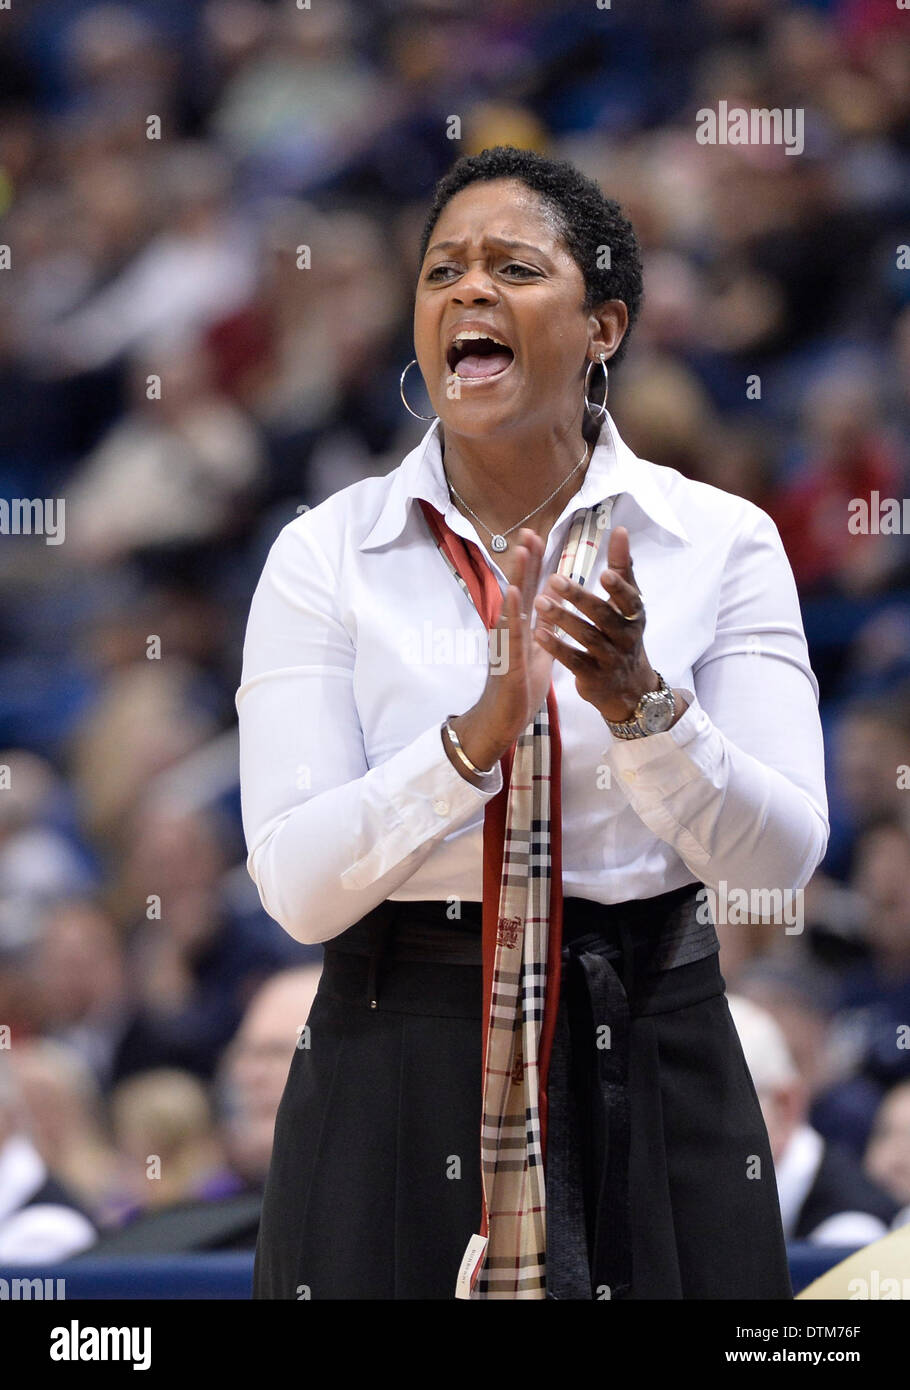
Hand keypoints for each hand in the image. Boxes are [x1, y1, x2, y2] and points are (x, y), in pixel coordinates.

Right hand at [449, 528, 555, 770]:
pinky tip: (515, 592)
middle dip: (525, 560)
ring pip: (513, 605)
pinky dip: (513, 610)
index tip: (536, 536)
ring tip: (522, 550)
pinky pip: (512, 632)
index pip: (529, 589)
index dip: (533, 563)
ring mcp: (507, 643)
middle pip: (519, 588)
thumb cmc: (518, 690)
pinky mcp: (508, 659)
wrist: (501, 721)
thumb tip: (554, 606)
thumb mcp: (538, 655)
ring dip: (517, 576)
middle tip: (529, 530)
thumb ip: (544, 630)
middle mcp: (511, 630)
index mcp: (521, 628)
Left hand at [531, 525, 662, 722]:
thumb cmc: (623, 634)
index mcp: (635, 615)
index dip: (618, 586)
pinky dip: (556, 647)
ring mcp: (610, 659)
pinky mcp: (594, 677)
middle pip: (603, 615)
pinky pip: (574, 661)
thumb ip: (622, 568)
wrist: (629, 688)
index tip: (603, 572)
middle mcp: (626, 637)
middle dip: (579, 597)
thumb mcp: (629, 604)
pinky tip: (537, 633)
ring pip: (587, 637)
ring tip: (539, 602)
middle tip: (554, 578)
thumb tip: (619, 530)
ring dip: (563, 619)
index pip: (629, 599)